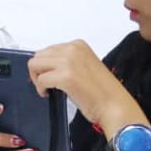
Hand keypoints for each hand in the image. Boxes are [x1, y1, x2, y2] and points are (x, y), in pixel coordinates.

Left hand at [28, 40, 142, 135]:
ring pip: (35, 65)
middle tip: (46, 85)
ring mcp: (68, 61)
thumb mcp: (84, 66)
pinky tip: (48, 95)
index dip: (46, 65)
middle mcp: (72, 49)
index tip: (50, 77)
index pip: (49, 50)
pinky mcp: (65, 76)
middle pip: (39, 55)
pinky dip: (40, 88)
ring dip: (37, 78)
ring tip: (47, 89)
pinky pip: (41, 79)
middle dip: (39, 71)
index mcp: (78, 45)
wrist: (114, 106)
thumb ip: (67, 62)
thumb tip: (47, 67)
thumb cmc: (102, 92)